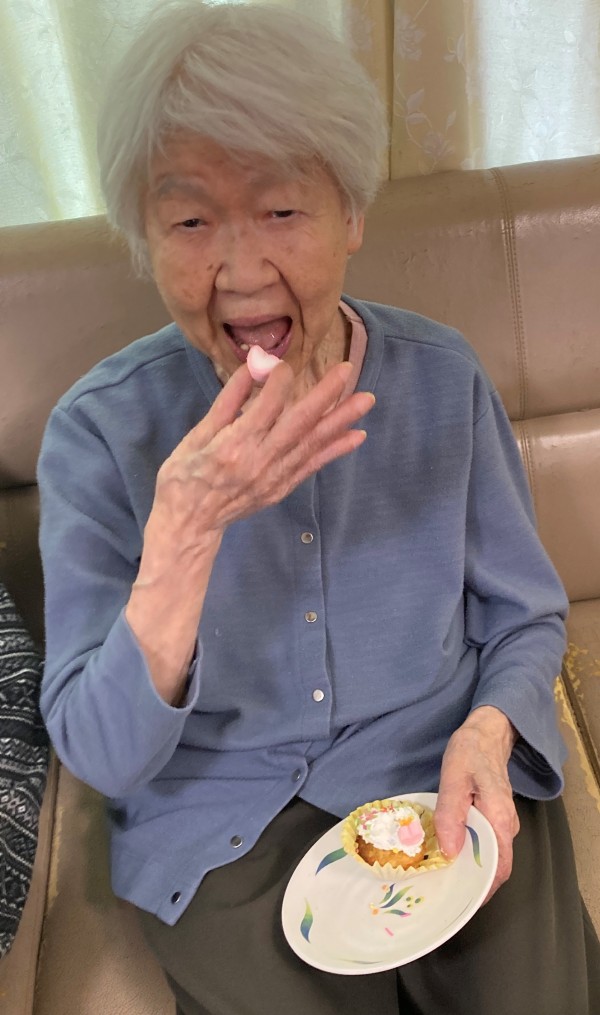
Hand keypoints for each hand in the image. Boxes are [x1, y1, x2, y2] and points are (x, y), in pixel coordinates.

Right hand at [150, 358, 373, 547]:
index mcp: (234, 445)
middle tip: (347, 370)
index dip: (280, 380)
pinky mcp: (282, 488)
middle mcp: (260, 461)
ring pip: (312, 443)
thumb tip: (252, 369)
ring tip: (365, 400)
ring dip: (340, 420)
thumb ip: (227, 403)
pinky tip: (356, 435)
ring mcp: (275, 477)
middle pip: (299, 422)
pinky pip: (312, 465)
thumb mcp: (196, 436)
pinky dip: (335, 449)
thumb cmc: (184, 476)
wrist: (188, 524)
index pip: (267, 405)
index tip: (286, 362)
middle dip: (325, 395)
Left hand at [434, 706, 519, 901]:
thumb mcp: (453, 777)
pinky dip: (472, 853)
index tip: (460, 902)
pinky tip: (450, 853)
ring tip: (444, 878)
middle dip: (474, 884)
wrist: (487, 733)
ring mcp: (503, 822)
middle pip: (496, 867)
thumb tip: (451, 852)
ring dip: (472, 869)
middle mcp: (506, 826)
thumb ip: (451, 814)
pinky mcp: (495, 817)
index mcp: (498, 819)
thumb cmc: (469, 753)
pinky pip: (487, 843)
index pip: (499, 868)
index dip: (483, 890)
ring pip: (491, 856)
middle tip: (445, 893)